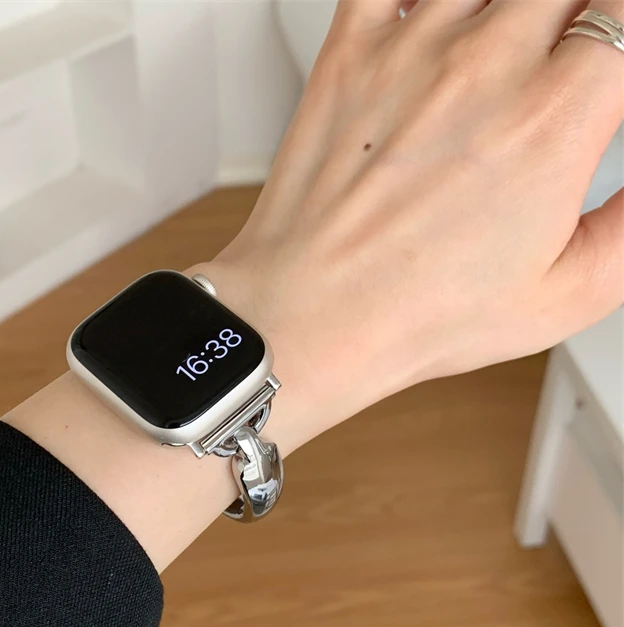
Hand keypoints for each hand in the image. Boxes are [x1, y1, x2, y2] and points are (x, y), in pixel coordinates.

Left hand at [202, 0, 622, 452]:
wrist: (312, 316)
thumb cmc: (416, 314)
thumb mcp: (568, 294)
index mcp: (554, 118)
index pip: (623, 15)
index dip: (616, 43)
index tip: (602, 74)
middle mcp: (485, 65)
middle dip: (578, 16)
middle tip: (558, 66)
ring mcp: (411, 49)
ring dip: (510, 11)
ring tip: (502, 54)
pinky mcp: (351, 52)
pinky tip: (437, 27)